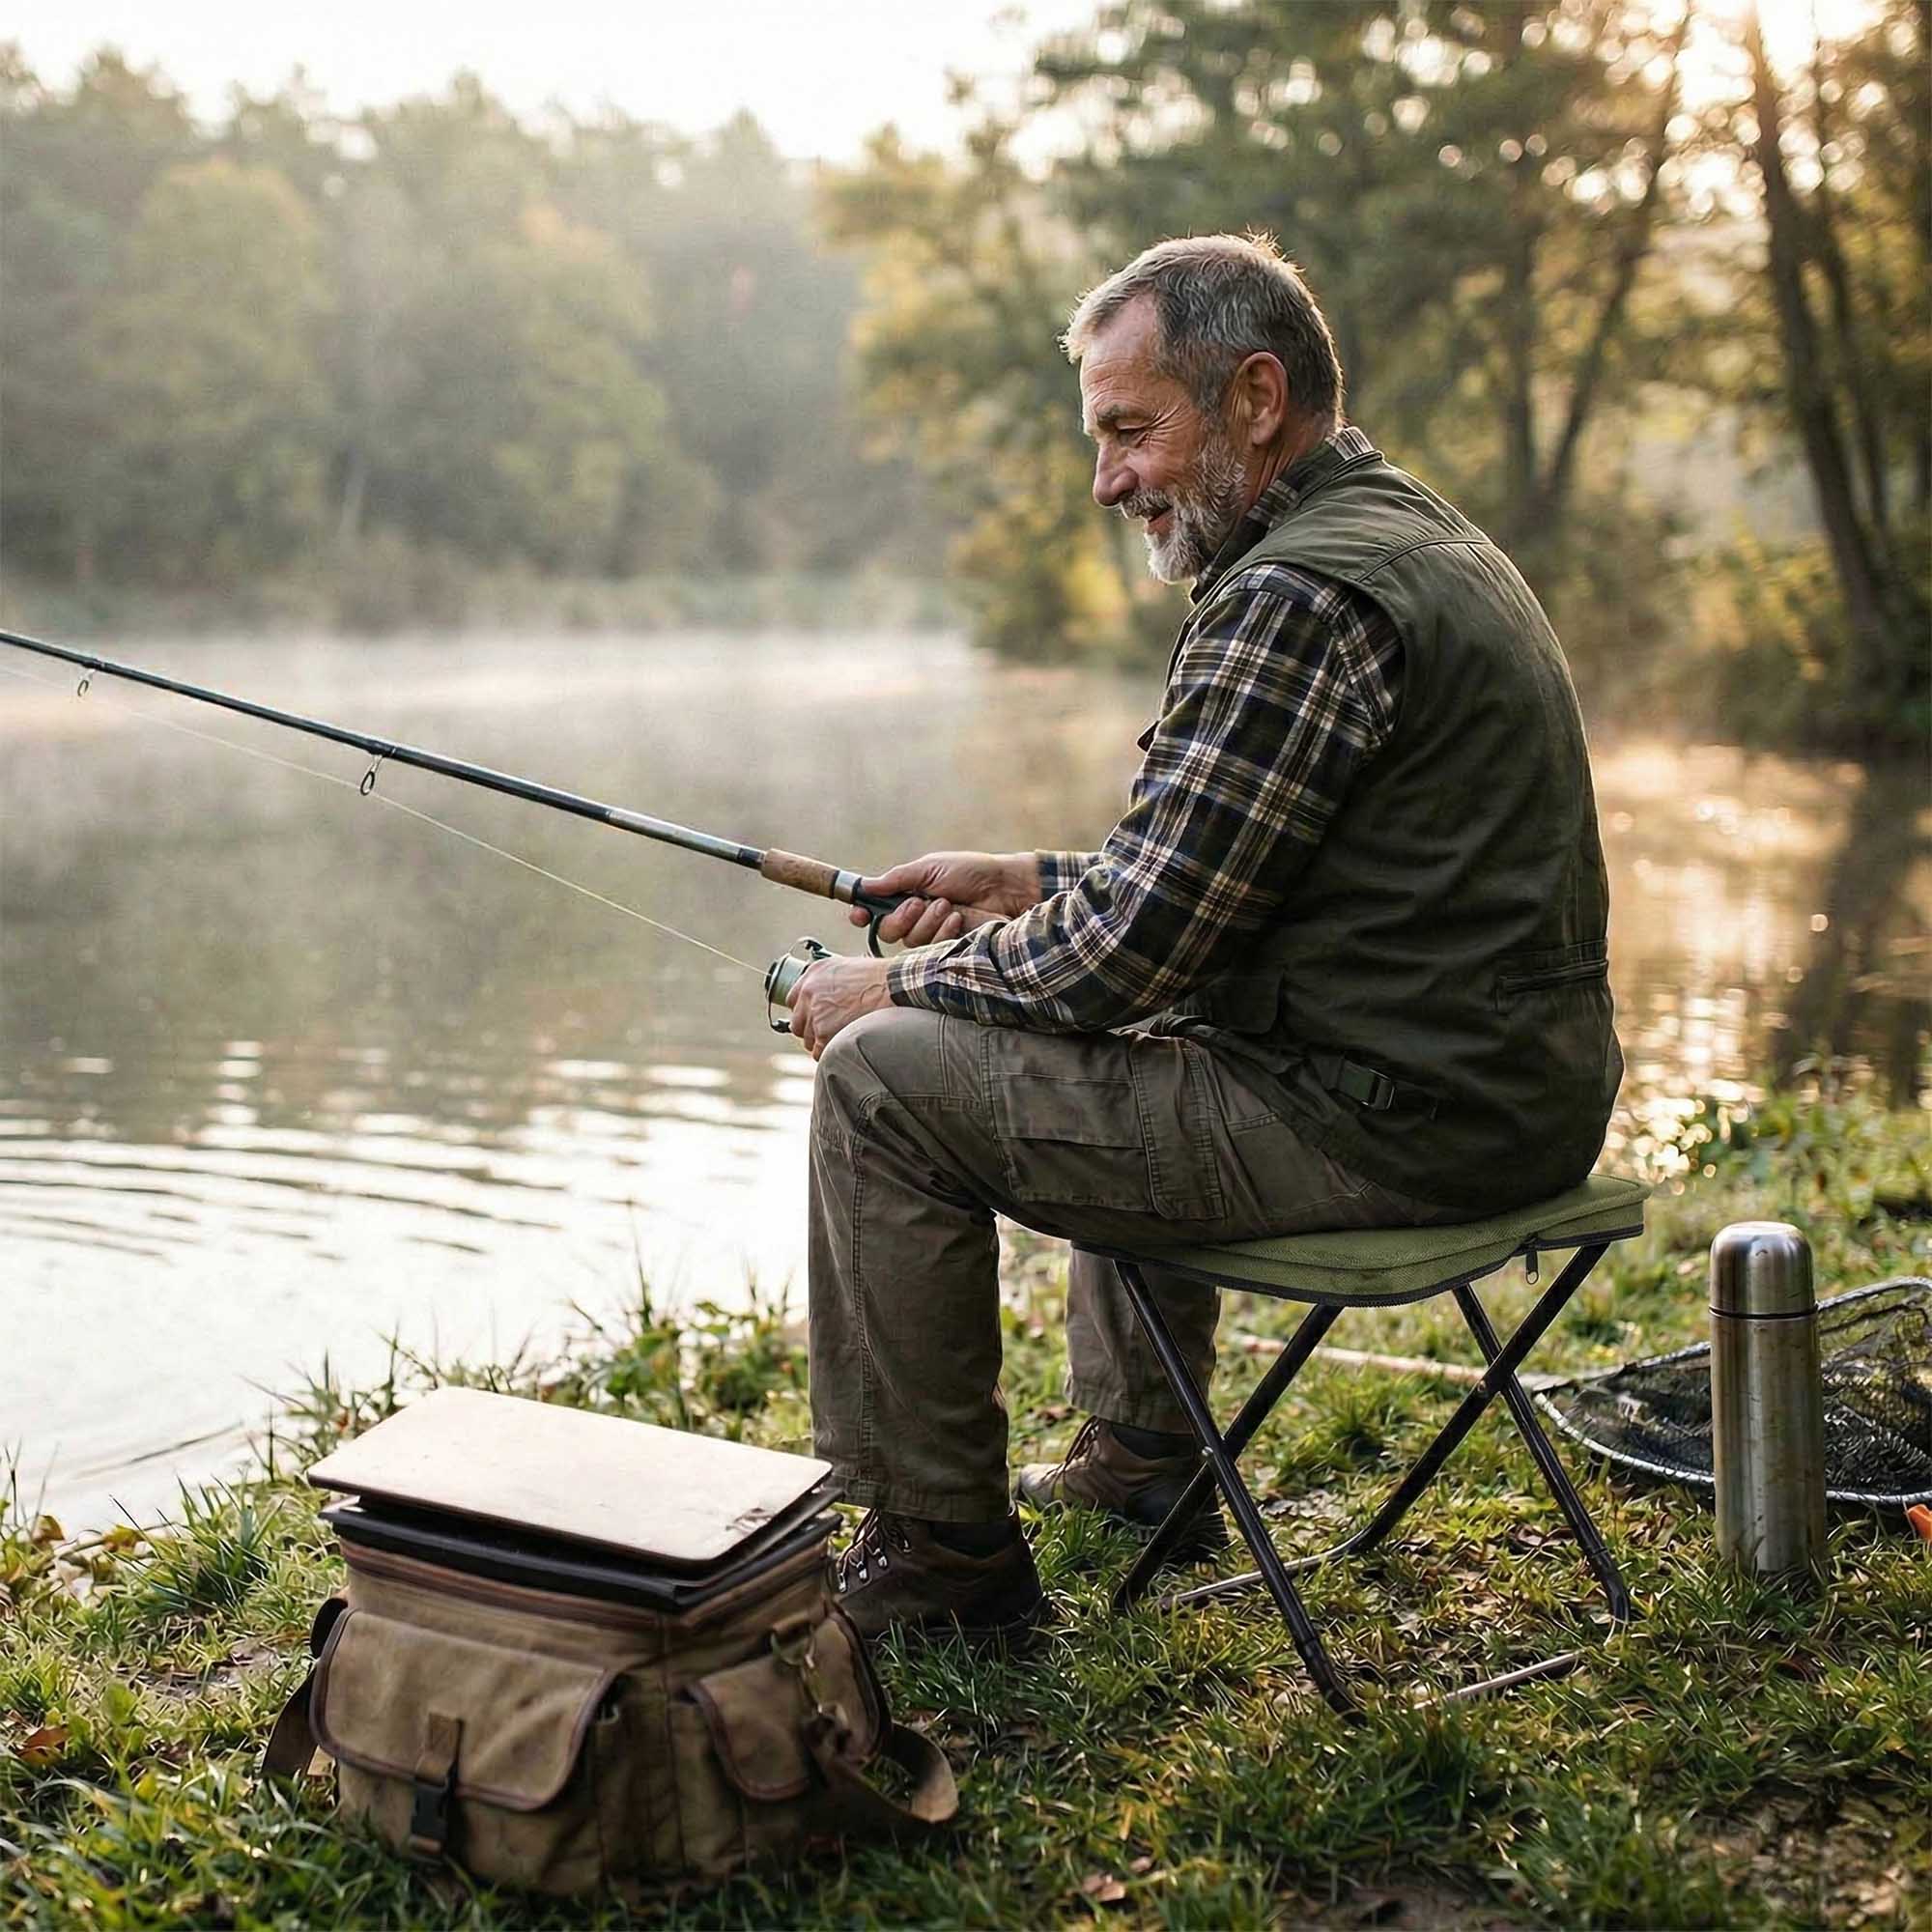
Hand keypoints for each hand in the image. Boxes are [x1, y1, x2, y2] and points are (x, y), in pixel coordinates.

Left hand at [787, 953, 891, 1059]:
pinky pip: (819, 1052)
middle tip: (833, 1033)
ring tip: (846, 1037)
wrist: (894, 988)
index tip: (816, 1019)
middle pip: (798, 1023)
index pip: (794, 1000)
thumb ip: (831, 984)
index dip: (806, 1013)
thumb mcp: (850, 969)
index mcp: (814, 973)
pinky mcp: (822, 1031)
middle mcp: (808, 991)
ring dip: (823, 1043)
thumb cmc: (882, 980)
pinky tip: (848, 1045)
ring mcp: (814, 1012)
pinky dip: (832, 1053)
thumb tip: (830, 1000)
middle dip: (813, 1031)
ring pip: (809, 1040)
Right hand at [848, 850, 1042, 947]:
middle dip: (899, 918)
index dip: (862, 914)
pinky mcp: (948, 947)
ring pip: (909, 941)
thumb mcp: (929, 868)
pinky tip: (958, 918)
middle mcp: (915, 915)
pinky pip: (931, 948)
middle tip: (919, 902)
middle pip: (886, 931)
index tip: (860, 914)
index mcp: (906, 893)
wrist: (1005, 889)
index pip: (874, 909)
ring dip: (926, 922)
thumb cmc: (970, 872)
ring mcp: (931, 933)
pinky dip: (943, 932)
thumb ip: (897, 879)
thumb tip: (865, 885)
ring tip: (947, 905)